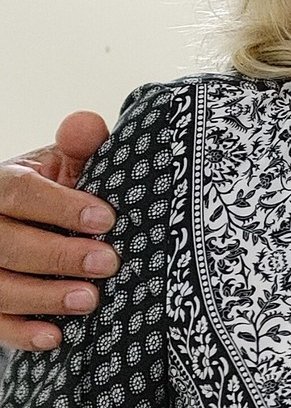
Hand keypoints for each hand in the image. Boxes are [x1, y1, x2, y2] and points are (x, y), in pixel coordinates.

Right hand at [0, 111, 115, 350]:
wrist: (18, 223)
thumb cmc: (47, 194)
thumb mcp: (59, 166)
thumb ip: (78, 148)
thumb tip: (87, 124)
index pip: (15, 192)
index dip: (59, 206)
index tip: (107, 219)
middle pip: (5, 244)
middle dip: (58, 256)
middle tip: (109, 263)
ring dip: (43, 298)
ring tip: (90, 300)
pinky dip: (20, 333)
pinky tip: (55, 336)